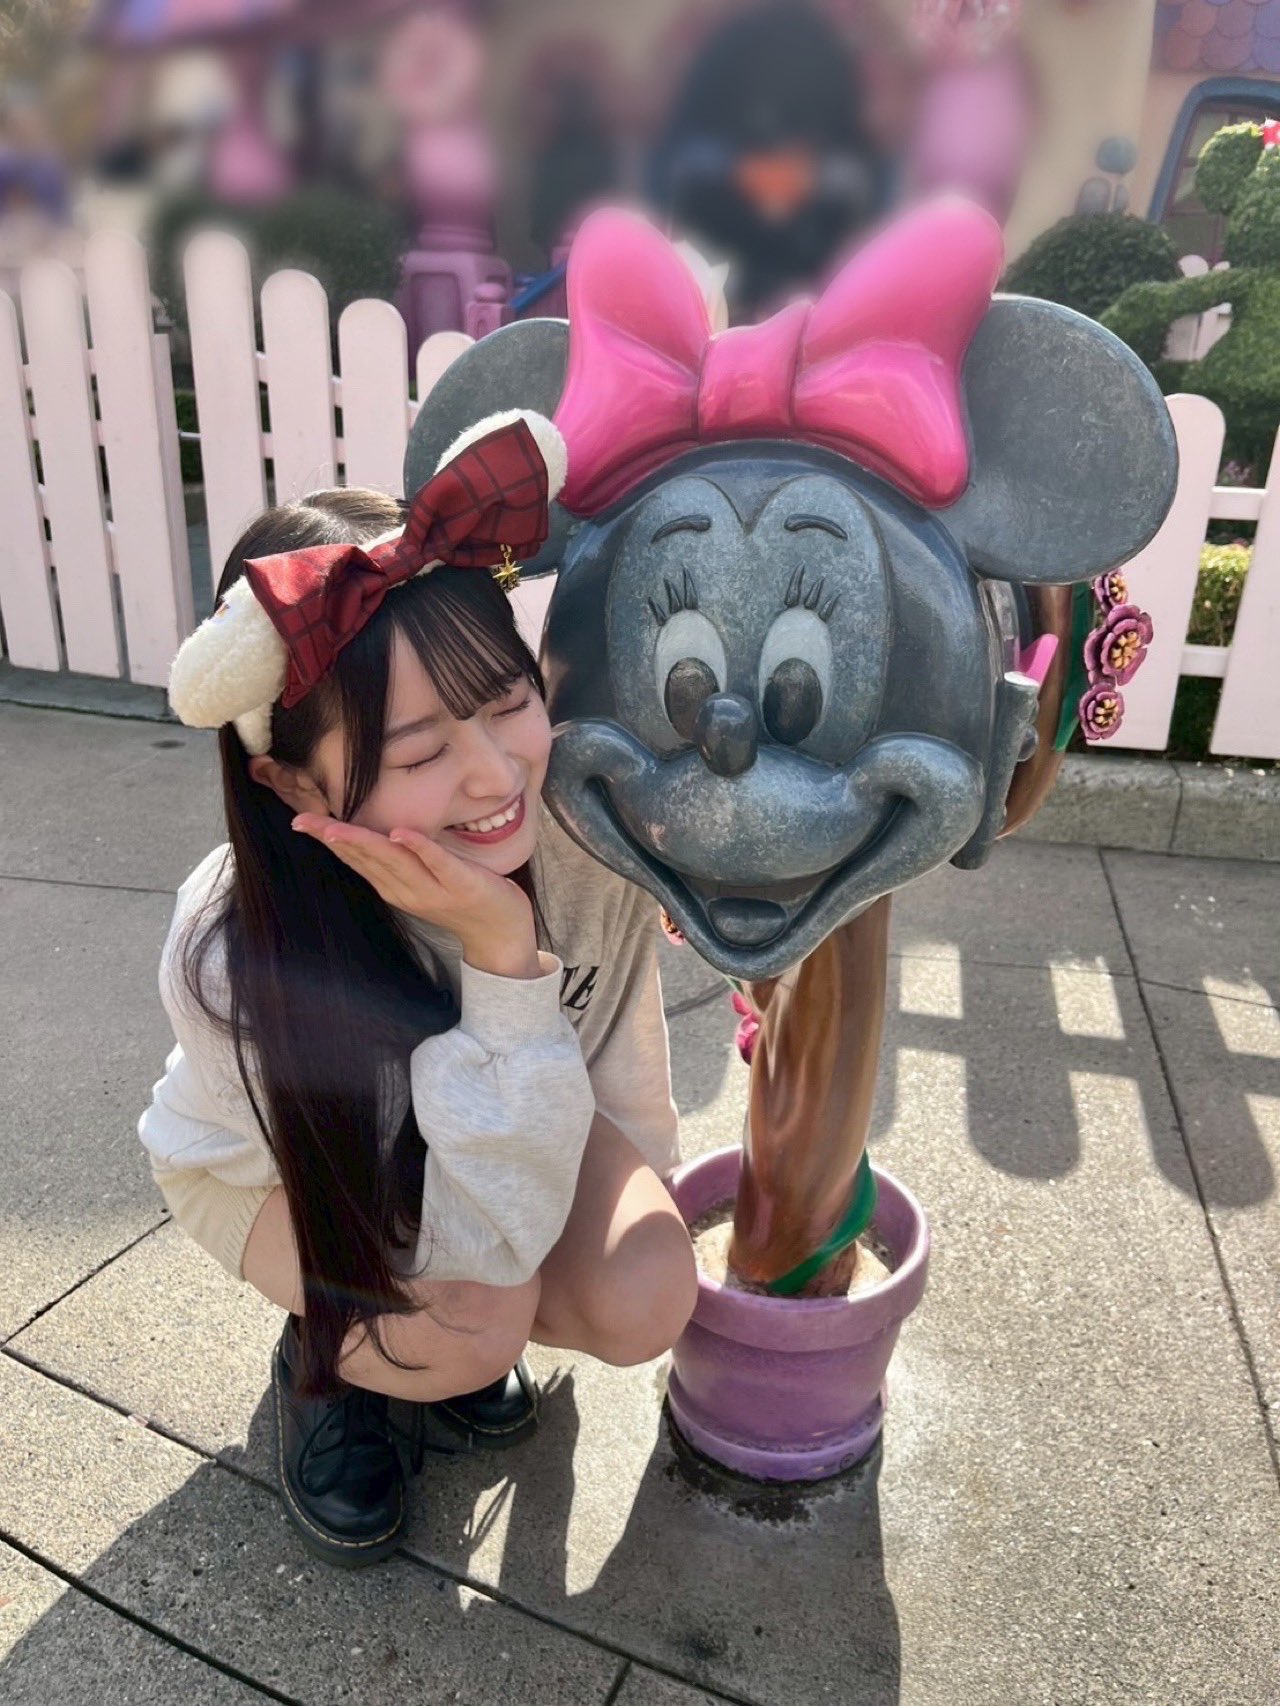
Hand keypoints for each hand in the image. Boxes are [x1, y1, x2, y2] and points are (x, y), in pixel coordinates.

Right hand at [292, 815, 539, 978]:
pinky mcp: (462, 885)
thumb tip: (377, 829)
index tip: (300, 820)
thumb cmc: (464, 898)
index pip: (357, 859)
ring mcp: (434, 890)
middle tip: (303, 820)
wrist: (502, 933)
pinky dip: (417, 846)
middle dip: (334, 838)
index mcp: (395, 888)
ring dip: (364, 842)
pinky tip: (398, 833)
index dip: (328, 840)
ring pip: (393, 861)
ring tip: (336, 827)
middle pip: (366, 859)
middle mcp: (407, 891)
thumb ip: (401, 860)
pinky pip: (436, 863)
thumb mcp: (423, 880)